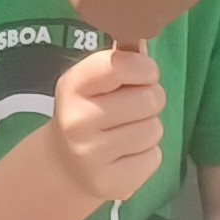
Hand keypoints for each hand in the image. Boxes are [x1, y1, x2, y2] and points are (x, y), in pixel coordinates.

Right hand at [42, 47, 165, 204]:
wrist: (64, 165)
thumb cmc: (87, 111)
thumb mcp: (91, 83)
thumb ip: (118, 60)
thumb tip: (140, 37)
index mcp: (71, 87)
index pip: (119, 65)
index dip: (144, 67)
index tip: (143, 73)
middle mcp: (77, 121)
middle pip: (148, 99)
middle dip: (151, 99)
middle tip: (134, 107)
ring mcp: (92, 155)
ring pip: (154, 129)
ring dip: (149, 128)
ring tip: (127, 131)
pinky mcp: (112, 183)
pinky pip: (155, 157)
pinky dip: (147, 154)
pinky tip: (126, 154)